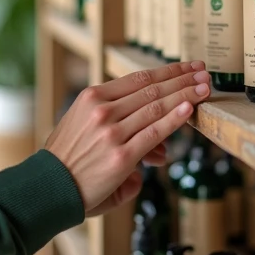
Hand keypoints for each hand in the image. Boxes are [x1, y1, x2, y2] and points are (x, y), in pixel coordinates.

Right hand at [45, 61, 209, 216]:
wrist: (49, 187)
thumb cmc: (68, 159)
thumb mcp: (85, 129)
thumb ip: (120, 130)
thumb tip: (158, 152)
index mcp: (92, 97)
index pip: (138, 78)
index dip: (167, 71)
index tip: (186, 66)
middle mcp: (102, 110)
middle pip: (152, 89)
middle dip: (182, 79)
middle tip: (203, 72)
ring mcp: (112, 133)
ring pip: (156, 107)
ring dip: (185, 94)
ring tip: (205, 87)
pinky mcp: (122, 157)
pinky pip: (153, 133)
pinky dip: (173, 119)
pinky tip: (189, 108)